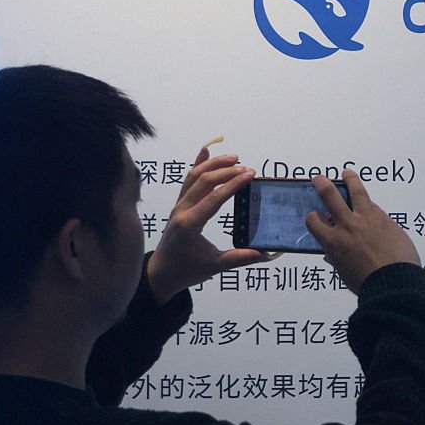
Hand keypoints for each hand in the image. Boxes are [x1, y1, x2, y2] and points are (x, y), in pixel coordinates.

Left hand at [147, 146, 266, 304]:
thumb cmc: (185, 270)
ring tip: (234, 158)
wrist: (160, 274)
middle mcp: (182, 210)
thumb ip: (239, 258)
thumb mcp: (213, 266)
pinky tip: (206, 151)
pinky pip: (188, 180)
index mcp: (190, 224)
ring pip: (194, 176)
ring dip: (214, 164)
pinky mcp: (179, 204)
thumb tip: (264, 254)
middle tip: (248, 169)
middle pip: (204, 181)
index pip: (215, 198)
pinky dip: (198, 164)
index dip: (234, 184)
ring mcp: (179, 205)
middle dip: (227, 171)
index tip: (250, 175)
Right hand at [305, 170, 420, 294]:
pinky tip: (370, 204)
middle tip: (318, 178)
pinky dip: (370, 204)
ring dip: (350, 180)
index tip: (315, 215)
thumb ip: (337, 259)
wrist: (395, 282)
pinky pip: (375, 206)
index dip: (313, 217)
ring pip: (356, 191)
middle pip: (330, 196)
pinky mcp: (385, 218)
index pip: (314, 222)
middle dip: (322, 184)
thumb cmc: (369, 284)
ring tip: (347, 173)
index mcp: (333, 242)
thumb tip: (331, 255)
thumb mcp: (345, 273)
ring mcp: (367, 218)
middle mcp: (347, 225)